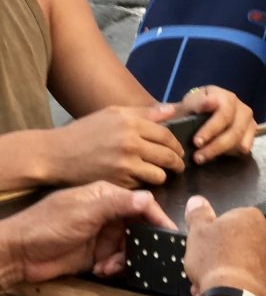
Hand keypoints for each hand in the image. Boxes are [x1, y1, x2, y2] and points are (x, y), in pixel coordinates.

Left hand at [0, 182, 175, 285]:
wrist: (19, 254)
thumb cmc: (48, 226)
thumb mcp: (85, 211)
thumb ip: (118, 204)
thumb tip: (149, 198)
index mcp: (106, 196)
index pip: (141, 204)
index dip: (157, 218)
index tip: (169, 233)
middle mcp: (108, 214)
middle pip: (140, 227)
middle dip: (143, 243)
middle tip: (144, 256)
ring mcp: (104, 235)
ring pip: (131, 247)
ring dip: (126, 258)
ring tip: (111, 266)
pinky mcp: (98, 255)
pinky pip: (119, 261)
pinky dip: (115, 267)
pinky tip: (102, 270)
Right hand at [47, 105, 184, 187]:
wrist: (56, 155)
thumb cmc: (85, 133)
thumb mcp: (112, 114)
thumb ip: (143, 113)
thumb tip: (171, 110)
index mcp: (130, 123)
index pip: (167, 135)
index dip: (176, 145)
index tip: (178, 151)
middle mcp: (131, 143)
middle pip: (168, 156)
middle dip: (177, 163)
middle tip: (178, 167)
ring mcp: (126, 164)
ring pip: (159, 175)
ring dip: (161, 176)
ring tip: (158, 174)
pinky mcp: (119, 182)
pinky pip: (142, 185)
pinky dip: (143, 184)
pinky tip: (138, 180)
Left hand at [176, 86, 256, 164]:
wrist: (200, 114)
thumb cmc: (195, 109)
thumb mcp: (189, 104)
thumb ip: (197, 102)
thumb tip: (211, 102)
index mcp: (227, 97)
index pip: (224, 114)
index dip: (211, 129)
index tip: (196, 142)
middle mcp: (242, 108)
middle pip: (234, 131)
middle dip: (215, 146)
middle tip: (198, 157)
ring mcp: (249, 121)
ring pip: (240, 141)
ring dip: (220, 151)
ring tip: (202, 158)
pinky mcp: (252, 133)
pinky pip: (244, 148)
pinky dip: (230, 153)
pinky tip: (217, 152)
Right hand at [183, 196, 265, 295]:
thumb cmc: (215, 260)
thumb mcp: (197, 232)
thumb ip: (198, 214)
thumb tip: (197, 200)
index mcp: (252, 217)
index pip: (231, 222)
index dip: (214, 238)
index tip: (204, 251)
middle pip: (242, 244)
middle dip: (224, 257)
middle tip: (207, 271)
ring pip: (250, 264)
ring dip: (234, 273)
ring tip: (215, 287)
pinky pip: (258, 281)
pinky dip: (246, 287)